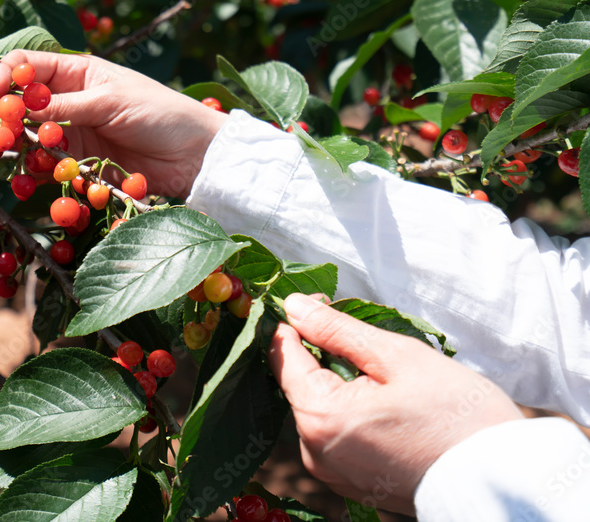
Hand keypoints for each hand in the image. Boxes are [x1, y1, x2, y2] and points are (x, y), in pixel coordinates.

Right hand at [0, 51, 226, 198]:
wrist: (193, 155)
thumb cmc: (160, 113)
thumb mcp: (112, 101)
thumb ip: (66, 105)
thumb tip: (21, 104)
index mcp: (78, 71)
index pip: (28, 65)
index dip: (5, 75)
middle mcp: (69, 100)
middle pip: (21, 103)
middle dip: (4, 115)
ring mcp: (72, 133)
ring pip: (30, 138)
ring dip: (20, 147)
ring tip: (17, 154)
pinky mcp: (79, 164)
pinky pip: (49, 167)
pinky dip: (39, 173)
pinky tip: (36, 178)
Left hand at [268, 293, 522, 513]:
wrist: (501, 480)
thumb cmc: (457, 416)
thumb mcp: (396, 356)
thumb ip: (336, 330)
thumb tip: (294, 306)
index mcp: (319, 417)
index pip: (283, 356)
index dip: (298, 321)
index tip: (323, 300)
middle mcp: (314, 450)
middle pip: (298, 384)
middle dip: (321, 353)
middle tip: (363, 335)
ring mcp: (331, 471)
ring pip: (317, 409)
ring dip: (337, 384)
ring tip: (383, 374)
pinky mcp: (350, 482)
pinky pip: (334, 435)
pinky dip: (349, 412)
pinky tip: (386, 405)